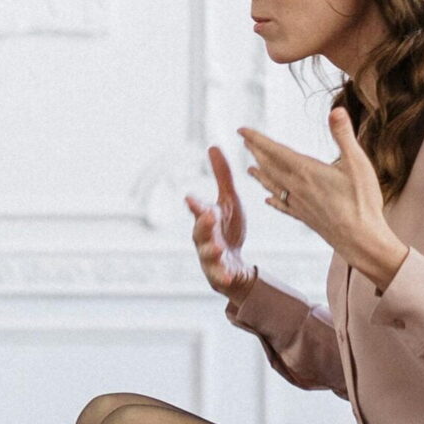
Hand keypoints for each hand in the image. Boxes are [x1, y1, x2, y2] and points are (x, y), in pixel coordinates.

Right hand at [186, 145, 256, 304]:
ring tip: (218, 248)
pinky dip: (223, 275)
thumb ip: (221, 176)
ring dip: (212, 250)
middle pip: (200, 230)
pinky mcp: (219, 273)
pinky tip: (228, 277)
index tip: (191, 198)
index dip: (196, 205)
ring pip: (207, 253)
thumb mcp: (228, 200)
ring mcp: (210, 256)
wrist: (232, 265)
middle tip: (208, 215)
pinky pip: (220, 275)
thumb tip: (213, 146)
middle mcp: (204, 237)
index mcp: (206, 218)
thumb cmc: (227, 229)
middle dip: (204, 224)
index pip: (199, 209)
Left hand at [237, 107, 408, 291]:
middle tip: (245, 142)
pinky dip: (274, 199)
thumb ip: (344, 136)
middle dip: (256, 152)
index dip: (257, 139)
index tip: (241, 130)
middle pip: (270, 166)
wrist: (361, 240)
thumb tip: (336, 110)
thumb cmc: (362, 201)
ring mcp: (299, 204)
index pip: (275, 150)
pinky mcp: (305, 217)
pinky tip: (268, 199)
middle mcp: (297, 187)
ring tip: (250, 169)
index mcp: (306, 171)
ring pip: (273, 185)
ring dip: (261, 175)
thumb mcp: (357, 163)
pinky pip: (283, 205)